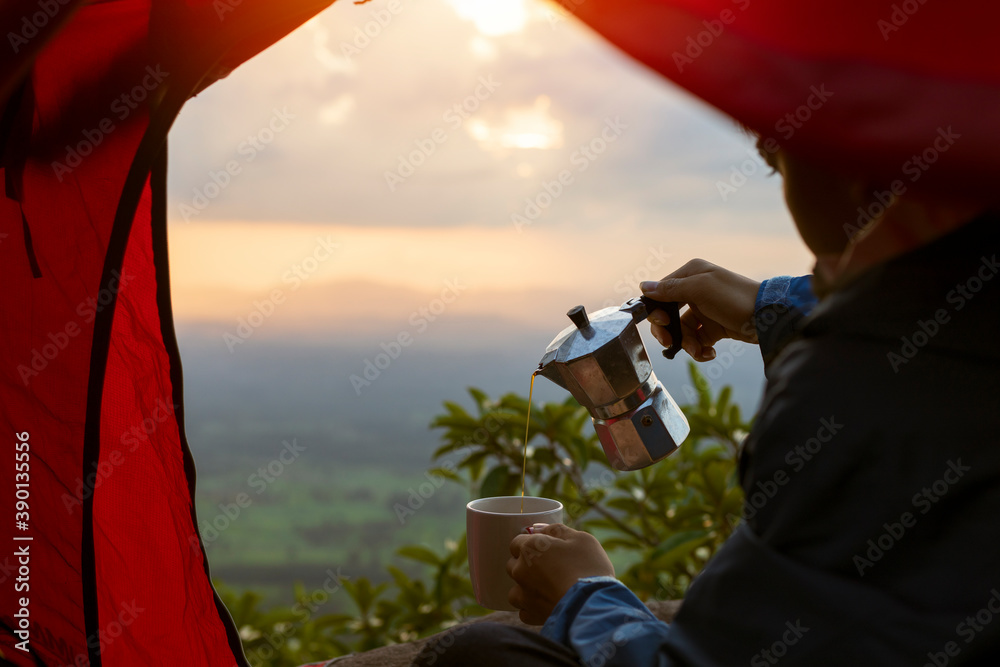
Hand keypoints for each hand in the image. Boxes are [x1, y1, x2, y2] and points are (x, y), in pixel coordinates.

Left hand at [506, 524, 613, 624]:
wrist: (593, 605)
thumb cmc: (589, 567)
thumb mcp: (580, 539)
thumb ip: (556, 530)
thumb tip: (539, 529)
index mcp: (530, 548)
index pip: (516, 543)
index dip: (529, 545)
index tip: (543, 550)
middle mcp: (520, 570)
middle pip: (513, 565)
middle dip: (526, 566)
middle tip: (549, 569)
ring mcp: (522, 594)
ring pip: (515, 590)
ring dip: (526, 588)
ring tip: (548, 590)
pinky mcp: (530, 615)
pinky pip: (524, 610)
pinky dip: (532, 608)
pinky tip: (547, 605)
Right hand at [640, 259, 760, 361]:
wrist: (767, 318)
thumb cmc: (734, 298)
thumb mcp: (700, 289)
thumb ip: (671, 289)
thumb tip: (643, 287)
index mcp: (691, 274)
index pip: (661, 292)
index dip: (657, 310)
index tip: (662, 323)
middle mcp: (695, 290)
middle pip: (668, 314)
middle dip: (669, 331)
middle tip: (669, 344)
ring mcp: (704, 310)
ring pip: (682, 331)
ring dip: (687, 343)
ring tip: (698, 350)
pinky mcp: (714, 327)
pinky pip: (697, 340)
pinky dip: (699, 349)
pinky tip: (709, 353)